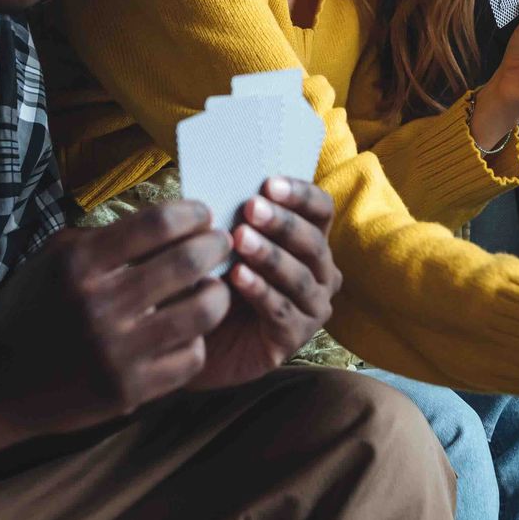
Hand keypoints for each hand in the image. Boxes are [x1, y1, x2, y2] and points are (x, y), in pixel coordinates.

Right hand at [0, 200, 232, 439]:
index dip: (191, 213)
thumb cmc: (30, 310)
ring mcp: (116, 352)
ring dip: (218, 293)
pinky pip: (190, 358)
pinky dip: (196, 340)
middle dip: (216, 245)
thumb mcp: (54, 258)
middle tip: (221, 243)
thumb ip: (104, 237)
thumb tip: (168, 220)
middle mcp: (99, 305)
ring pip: (203, 312)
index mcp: (79, 264)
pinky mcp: (128, 391)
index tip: (201, 215)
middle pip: (188, 262)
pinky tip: (187, 331)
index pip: (157, 223)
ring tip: (213, 287)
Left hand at [191, 176, 341, 388]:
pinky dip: (260, 290)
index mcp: (311, 240)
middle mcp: (322, 273)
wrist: (196, 338)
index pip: (321, 210)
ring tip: (239, 239)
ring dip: (269, 255)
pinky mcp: (295, 338)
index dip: (300, 194)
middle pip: (313, 241)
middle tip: (251, 208)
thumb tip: (225, 181)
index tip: (268, 183)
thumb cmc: (215, 280)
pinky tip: (237, 276)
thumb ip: (233, 217)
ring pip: (299, 277)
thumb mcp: (224, 244)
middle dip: (282, 223)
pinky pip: (281, 310)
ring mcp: (313, 308)